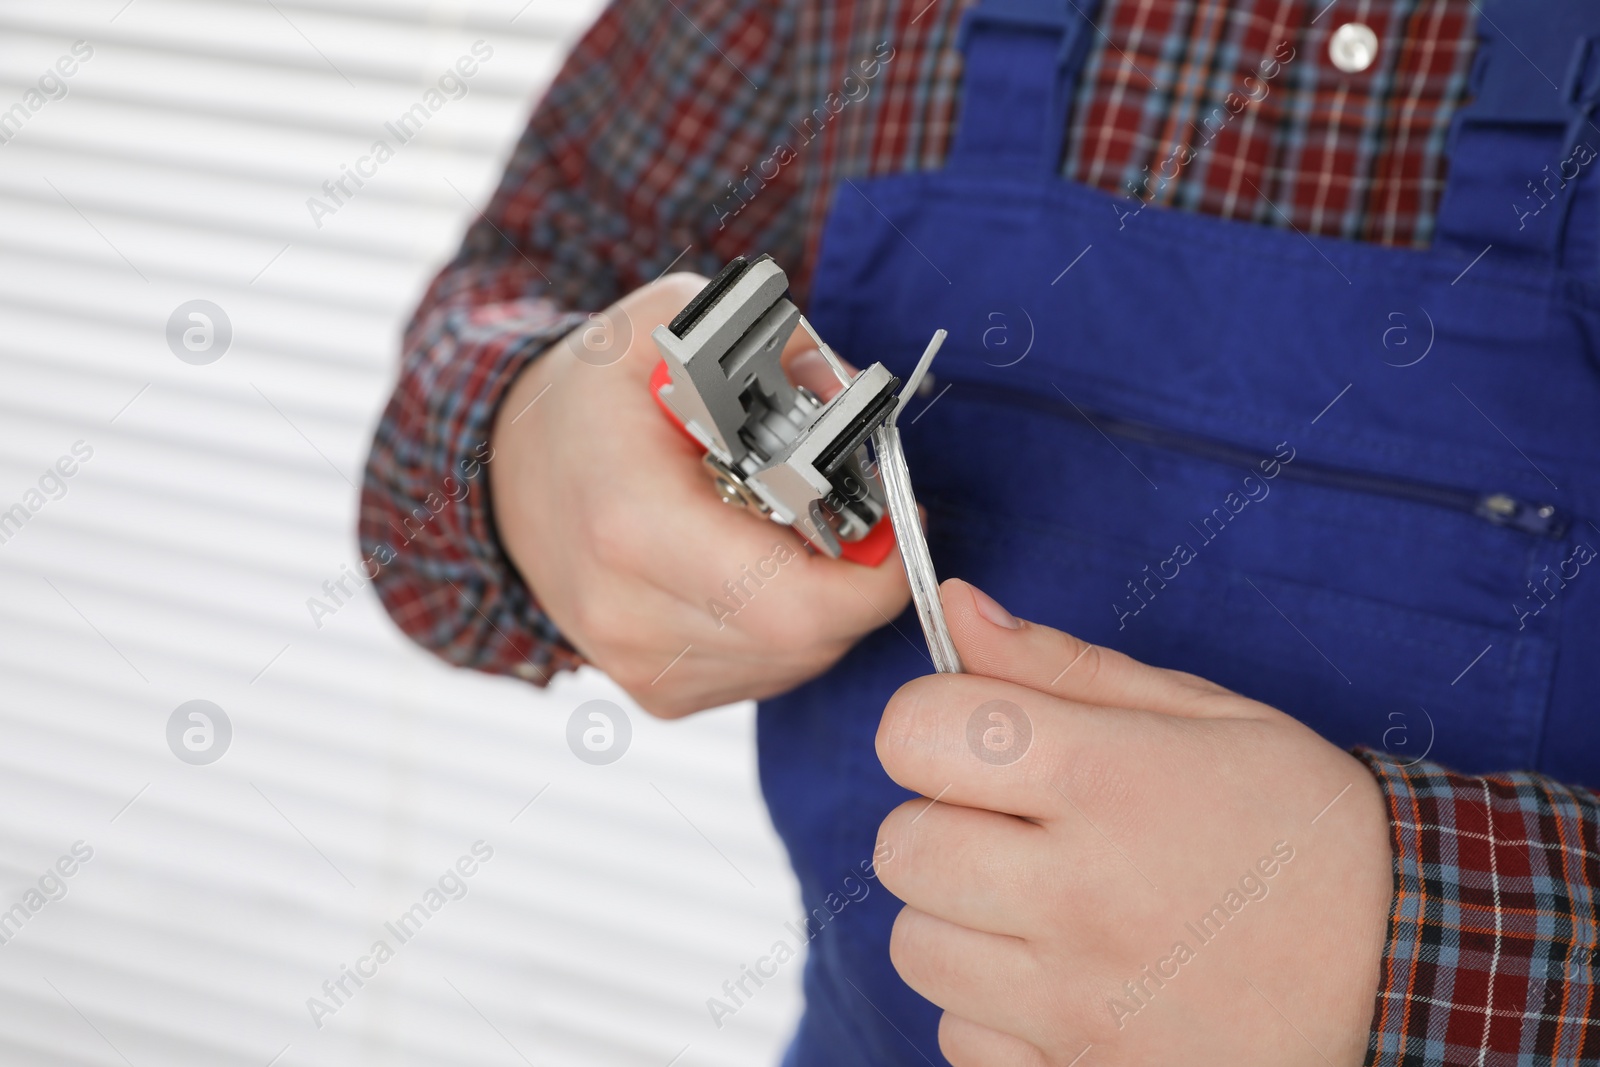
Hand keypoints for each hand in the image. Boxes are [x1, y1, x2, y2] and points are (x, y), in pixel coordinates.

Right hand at [490, 274, 910, 716]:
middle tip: (859, 515)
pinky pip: (766, 674)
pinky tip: (757, 567)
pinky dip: (789, 628)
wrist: (508, 474)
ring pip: (796, 662)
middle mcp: (630, 614)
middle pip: (808, 637)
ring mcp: (639, 666)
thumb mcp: (673, 323)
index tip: (898, 514)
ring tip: (795, 531)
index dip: (873, 572)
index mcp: (631, 523)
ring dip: (827, 603)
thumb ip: (778, 349)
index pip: (795, 602)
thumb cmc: (594, 395)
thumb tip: (859, 408)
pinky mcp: (657, 693)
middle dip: (860, 580)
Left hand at [875, 579, 1392, 1065]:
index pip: (918, 731)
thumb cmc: (1300, 827)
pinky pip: (960, 1034)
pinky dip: (990, 1006)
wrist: (1408, 966)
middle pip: (903, 843)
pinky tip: (1060, 976)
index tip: (973, 735)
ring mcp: (1080, 1001)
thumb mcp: (1201, 714)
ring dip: (958, 917)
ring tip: (1040, 902)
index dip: (931, 722)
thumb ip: (1062, 665)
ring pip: (916, 945)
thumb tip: (954, 607)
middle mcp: (1084, 892)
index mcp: (1111, 778)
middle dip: (941, 819)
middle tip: (1015, 822)